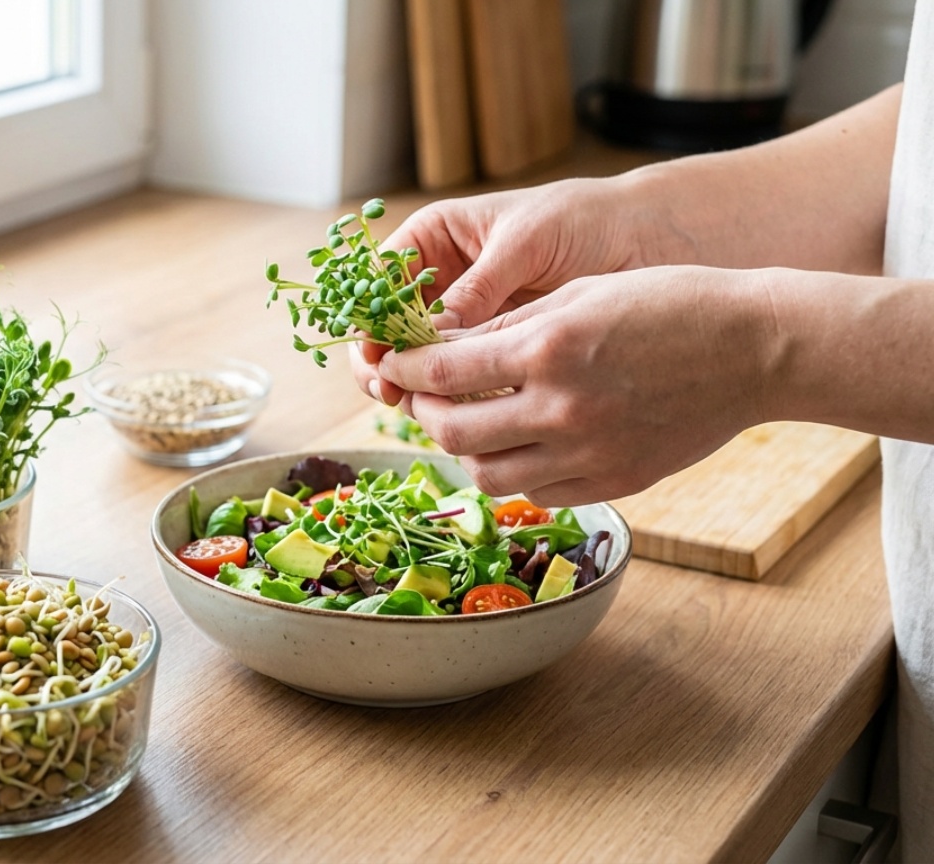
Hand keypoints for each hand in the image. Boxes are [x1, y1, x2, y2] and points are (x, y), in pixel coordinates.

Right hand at [350, 176, 688, 406]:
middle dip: (383, 360)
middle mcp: (440, 281)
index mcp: (434, 238)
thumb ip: (478, 286)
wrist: (647, 238)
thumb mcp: (525, 242)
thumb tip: (433, 336)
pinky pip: (459, 379)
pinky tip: (456, 413)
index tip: (374, 352)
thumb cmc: (584, 219)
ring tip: (416, 407)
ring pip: (418, 360)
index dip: (370, 318)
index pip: (379, 281)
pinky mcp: (493, 352)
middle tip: (388, 389)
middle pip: (387, 328)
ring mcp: (464, 319)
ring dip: (412, 386)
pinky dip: (452, 398)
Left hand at [376, 266, 777, 505]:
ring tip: (468, 424)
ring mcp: (589, 454)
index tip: (396, 364)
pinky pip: (538, 493)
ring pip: (488, 474)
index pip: (441, 374)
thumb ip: (508, 325)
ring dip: (464, 451)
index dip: (405, 371)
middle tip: (425, 398)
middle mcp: (561, 409)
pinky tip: (518, 445)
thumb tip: (444, 346)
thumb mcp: (579, 293)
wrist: (755, 348)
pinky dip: (515, 472)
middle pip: (452, 432)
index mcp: (546, 350)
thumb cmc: (669, 304)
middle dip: (425, 414)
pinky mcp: (615, 482)